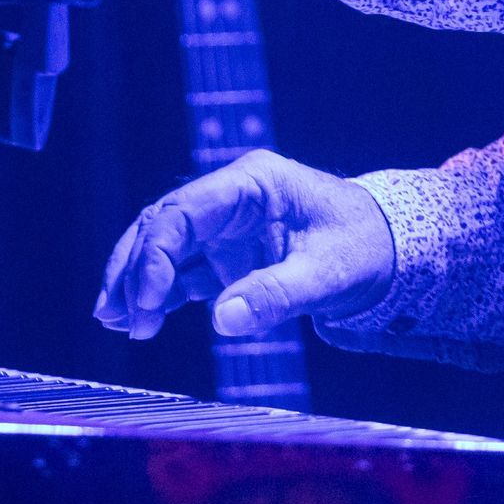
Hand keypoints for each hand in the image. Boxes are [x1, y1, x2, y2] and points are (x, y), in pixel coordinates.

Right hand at [95, 150, 396, 340]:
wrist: (387, 249)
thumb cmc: (364, 247)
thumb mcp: (329, 272)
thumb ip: (279, 293)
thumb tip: (224, 319)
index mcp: (253, 182)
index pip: (183, 212)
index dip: (155, 257)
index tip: (147, 304)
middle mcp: (231, 196)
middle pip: (162, 225)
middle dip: (135, 270)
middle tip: (123, 319)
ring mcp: (226, 224)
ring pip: (163, 244)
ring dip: (137, 280)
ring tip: (116, 321)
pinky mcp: (228, 252)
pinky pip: (181, 268)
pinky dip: (158, 292)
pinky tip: (139, 320)